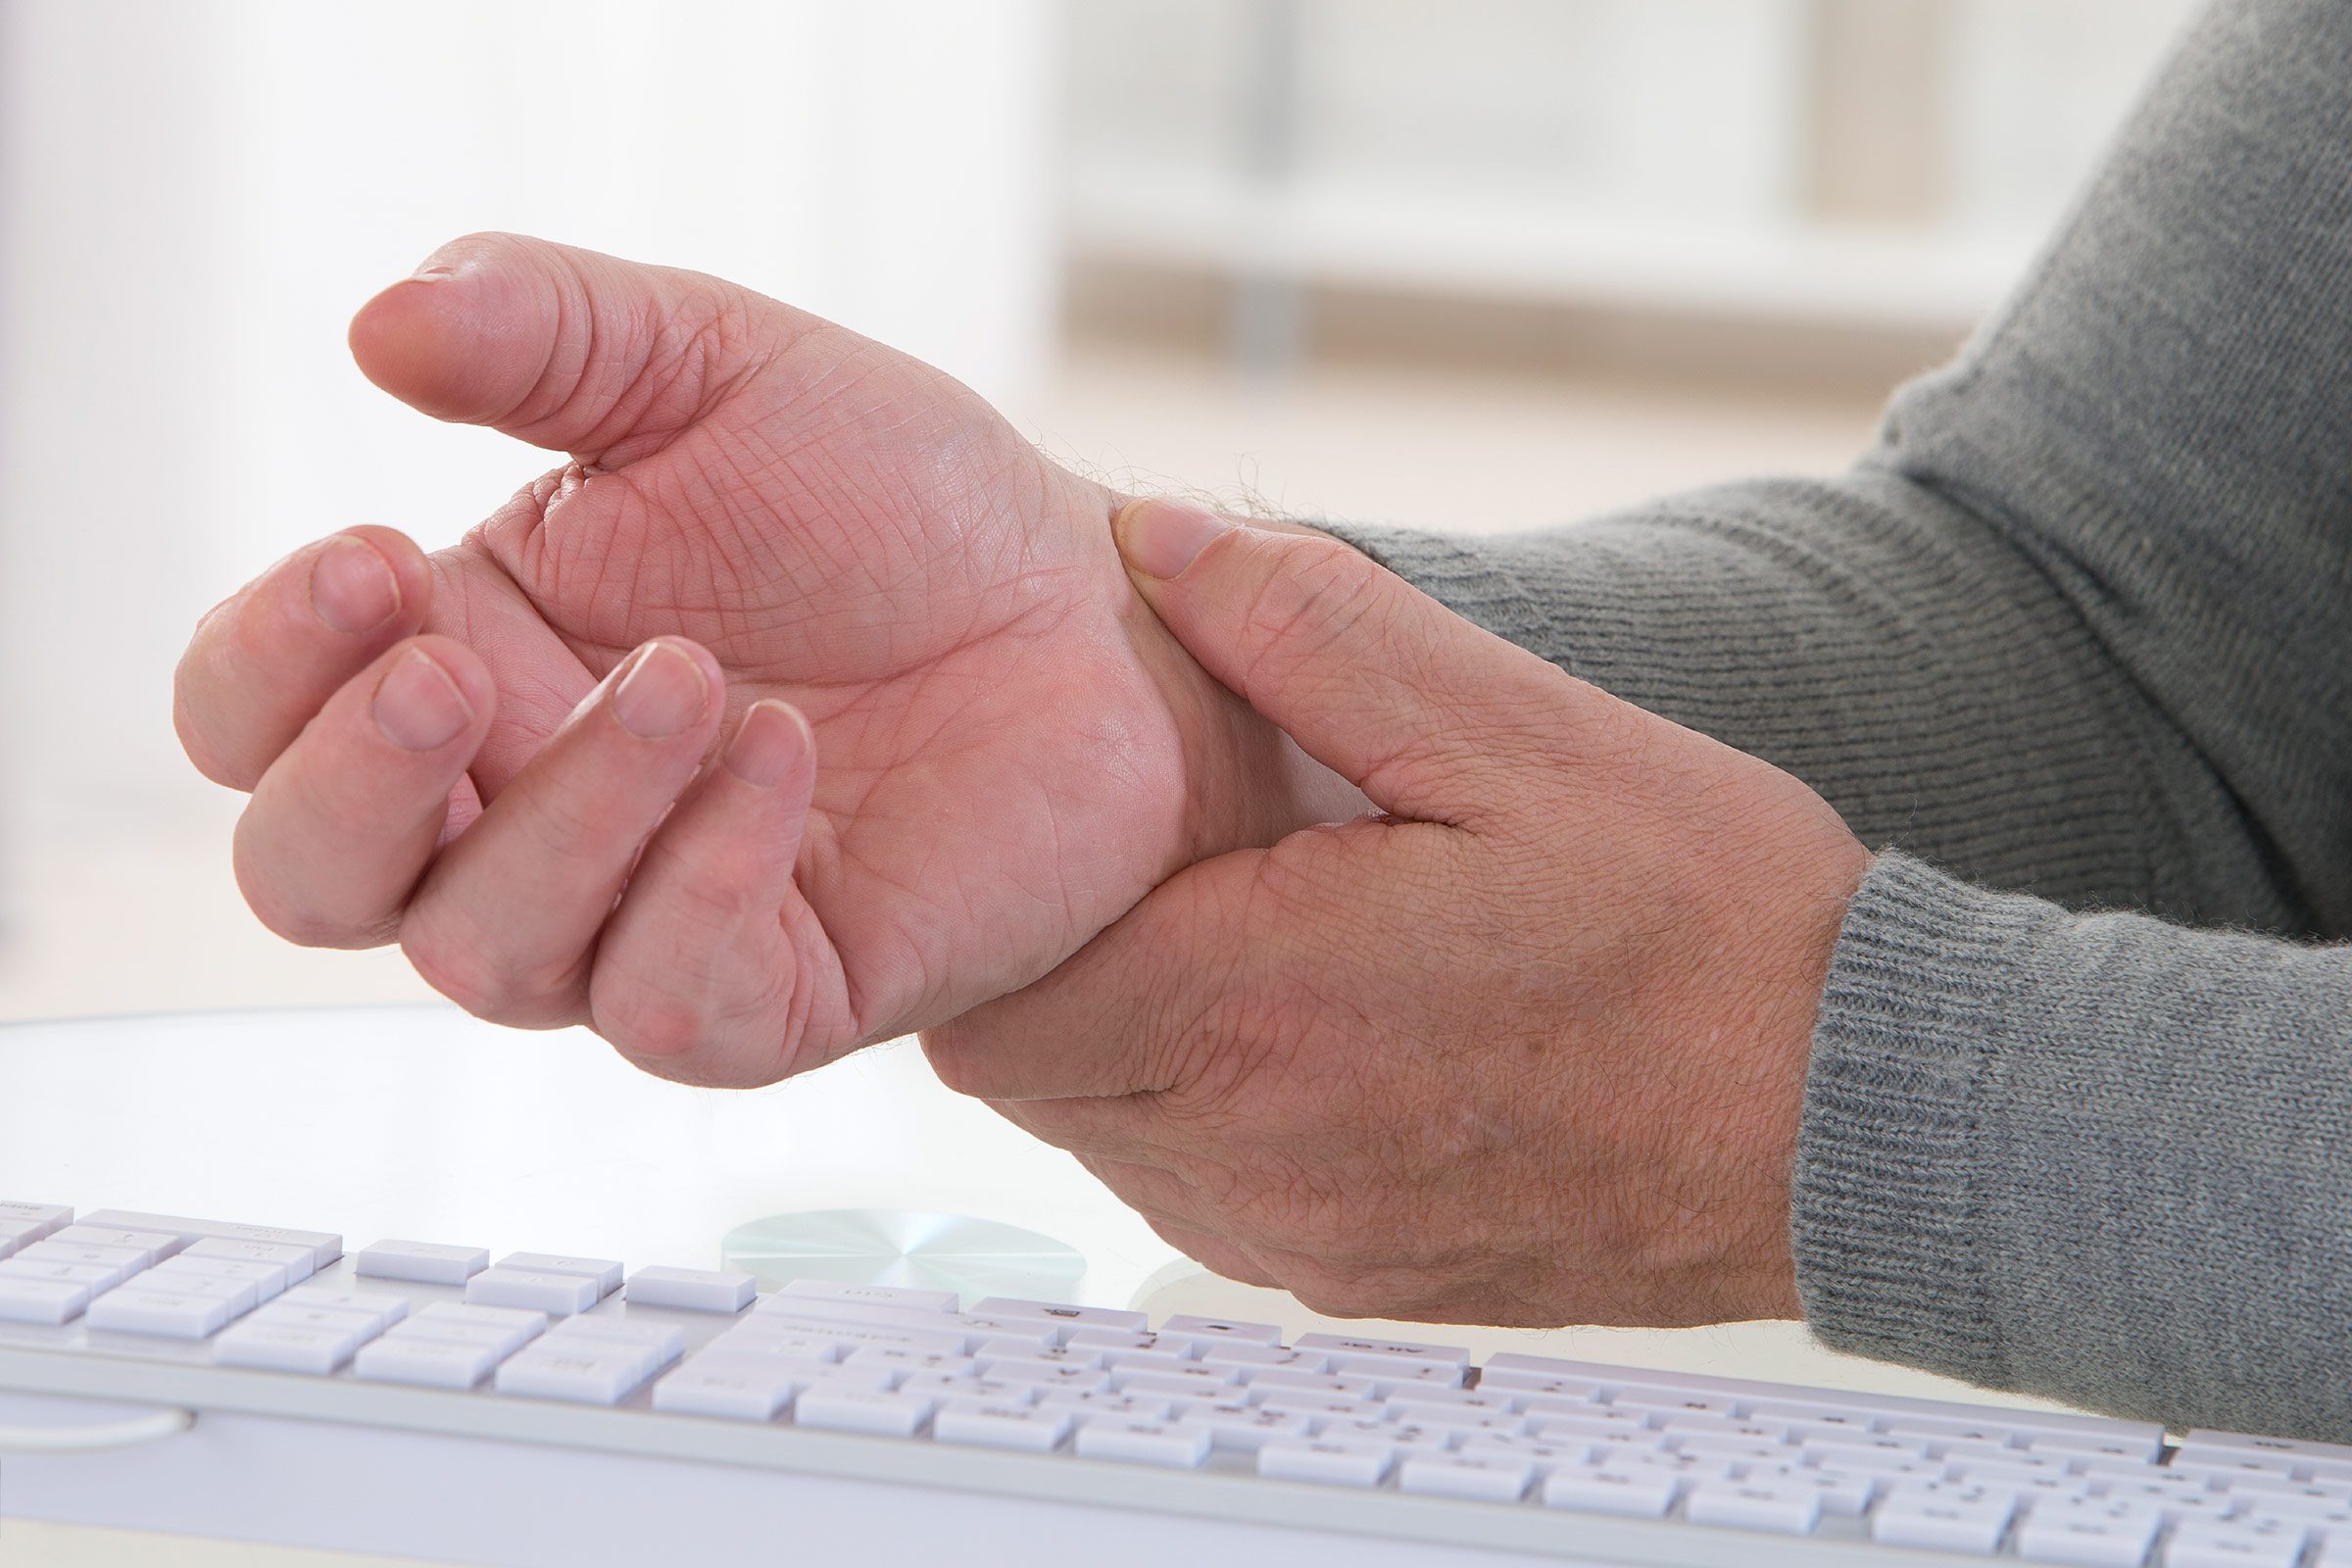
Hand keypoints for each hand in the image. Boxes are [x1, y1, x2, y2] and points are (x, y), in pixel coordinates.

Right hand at [174, 235, 1357, 1081]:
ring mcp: (643, 916)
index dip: (265, 667)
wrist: (1092, 610)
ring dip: (570, 813)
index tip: (372, 560)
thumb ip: (545, 332)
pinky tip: (782, 763)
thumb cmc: (896, 505)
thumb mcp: (715, 370)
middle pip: (315, 882)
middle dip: (350, 785)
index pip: (255, 722)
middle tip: (449, 666)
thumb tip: (377, 320)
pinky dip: (699, 887)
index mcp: (469, 660)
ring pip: (487, 956)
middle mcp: (525, 812)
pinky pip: (667, 1008)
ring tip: (702, 677)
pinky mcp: (779, 991)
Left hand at [924, 500, 1872, 1326]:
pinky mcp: (1354, 1282)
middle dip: (1070, 957)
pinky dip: (1216, 1112)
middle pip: (1033, 1074)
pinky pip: (1202, 1196)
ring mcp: (1302, 1238)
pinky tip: (1320, 1031)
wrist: (1860, 1122)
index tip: (1082, 830)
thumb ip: (1312, 631)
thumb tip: (1159, 545)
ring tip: (1258, 935)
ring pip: (1109, 1136)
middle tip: (1178, 864)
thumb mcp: (1521, 735)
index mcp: (1262, 1011)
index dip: (1011, 904)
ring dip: (1140, 1034)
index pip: (993, 1001)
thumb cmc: (1714, 933)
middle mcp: (1255, 1158)